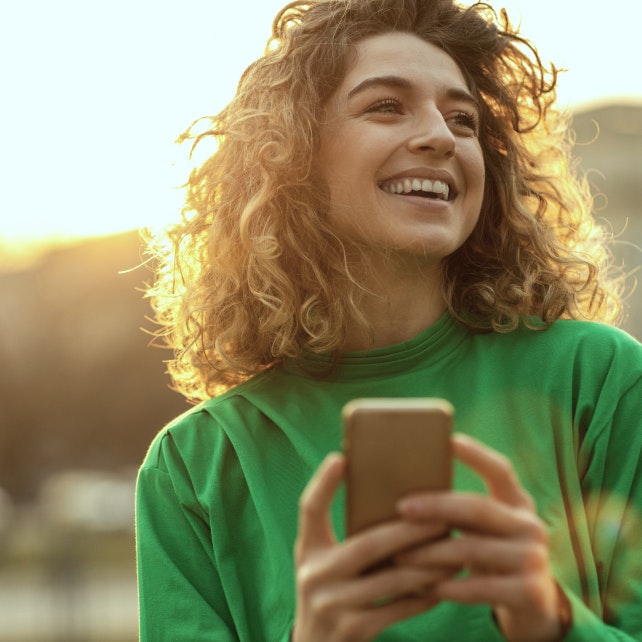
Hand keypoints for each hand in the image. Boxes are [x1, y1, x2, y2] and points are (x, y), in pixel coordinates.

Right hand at [292, 453, 453, 641]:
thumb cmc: (329, 591)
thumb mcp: (323, 561)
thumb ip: (344, 535)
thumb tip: (391, 499)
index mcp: (306, 549)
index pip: (309, 509)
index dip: (322, 482)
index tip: (341, 457)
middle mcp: (314, 575)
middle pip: (367, 545)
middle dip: (409, 530)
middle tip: (442, 516)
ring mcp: (332, 605)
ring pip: (391, 578)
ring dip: (427, 563)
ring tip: (453, 548)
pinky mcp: (353, 630)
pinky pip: (398, 608)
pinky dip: (424, 594)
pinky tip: (444, 582)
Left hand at [395, 434, 567, 641]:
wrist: (535, 607)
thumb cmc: (493, 556)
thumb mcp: (486, 531)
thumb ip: (462, 512)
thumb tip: (405, 495)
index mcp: (518, 503)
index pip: (500, 470)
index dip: (476, 454)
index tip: (448, 440)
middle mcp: (531, 526)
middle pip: (477, 508)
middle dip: (436, 506)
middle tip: (402, 506)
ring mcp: (534, 559)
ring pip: (471, 549)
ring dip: (429, 553)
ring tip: (399, 555)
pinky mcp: (531, 593)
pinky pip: (479, 587)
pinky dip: (447, 587)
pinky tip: (423, 585)